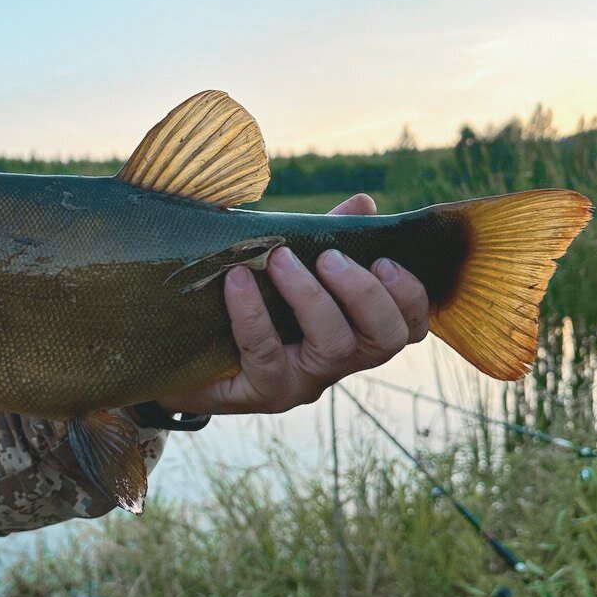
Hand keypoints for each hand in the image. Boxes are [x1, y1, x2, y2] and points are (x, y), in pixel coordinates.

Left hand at [161, 194, 428, 415]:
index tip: (384, 260)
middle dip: (366, 294)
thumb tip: (363, 203)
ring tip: (281, 259)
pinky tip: (236, 280)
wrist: (186, 356)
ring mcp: (303, 383)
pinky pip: (268, 354)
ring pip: (334, 347)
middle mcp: (337, 364)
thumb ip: (328, 238)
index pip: (408, 327)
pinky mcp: (263, 392)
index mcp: (354, 334)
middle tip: (331, 257)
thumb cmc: (248, 306)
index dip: (410, 297)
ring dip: (312, 296)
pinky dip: (253, 312)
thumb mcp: (290, 269)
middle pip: (383, 339)